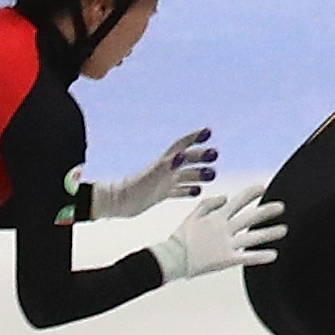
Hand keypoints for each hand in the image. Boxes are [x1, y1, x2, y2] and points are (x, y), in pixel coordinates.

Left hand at [91, 127, 218, 221]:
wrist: (118, 202)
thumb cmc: (133, 189)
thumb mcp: (152, 176)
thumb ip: (167, 166)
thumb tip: (182, 155)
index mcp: (164, 163)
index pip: (181, 146)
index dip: (194, 138)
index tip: (207, 132)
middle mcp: (166, 170)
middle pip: (187, 160)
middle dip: (201, 156)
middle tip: (215, 154)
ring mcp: (164, 182)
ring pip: (185, 175)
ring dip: (199, 174)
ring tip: (213, 175)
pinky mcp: (161, 194)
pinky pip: (178, 191)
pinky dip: (189, 190)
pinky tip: (197, 192)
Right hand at [150, 191, 285, 282]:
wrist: (172, 258)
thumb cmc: (182, 238)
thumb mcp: (193, 216)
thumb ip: (209, 204)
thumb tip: (225, 196)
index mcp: (215, 217)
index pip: (236, 202)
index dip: (250, 194)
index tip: (262, 187)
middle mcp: (223, 229)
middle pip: (249, 218)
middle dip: (266, 211)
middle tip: (281, 206)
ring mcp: (226, 244)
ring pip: (252, 238)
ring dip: (269, 233)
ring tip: (284, 229)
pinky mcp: (226, 259)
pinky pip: (246, 258)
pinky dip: (260, 256)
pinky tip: (274, 254)